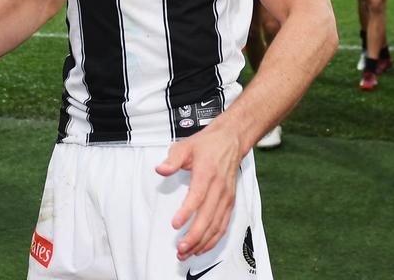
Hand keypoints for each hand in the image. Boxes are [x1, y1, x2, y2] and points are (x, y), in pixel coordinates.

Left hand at [156, 123, 242, 260]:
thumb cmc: (208, 145)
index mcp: (207, 173)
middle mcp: (219, 187)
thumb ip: (173, 159)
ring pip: (216, 225)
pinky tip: (202, 247)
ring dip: (202, 241)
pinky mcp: (230, 202)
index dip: (187, 212)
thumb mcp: (186, 146)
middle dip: (194, 235)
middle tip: (180, 247)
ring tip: (187, 252)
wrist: (231, 140)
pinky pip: (223, 225)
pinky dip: (214, 239)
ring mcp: (226, 197)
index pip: (197, 196)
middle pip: (208, 216)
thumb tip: (161, 169)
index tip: (176, 223)